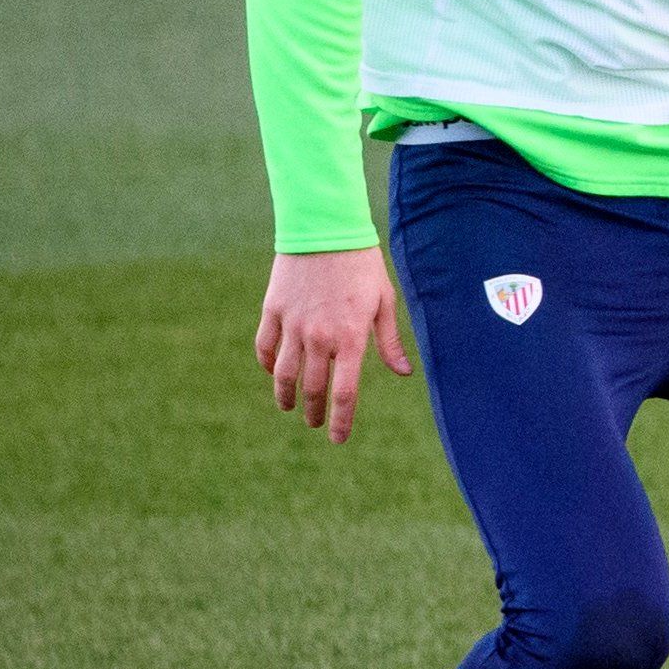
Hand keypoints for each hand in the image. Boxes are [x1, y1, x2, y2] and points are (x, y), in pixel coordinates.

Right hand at [255, 247, 413, 443]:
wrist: (325, 230)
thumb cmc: (362, 265)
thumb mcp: (384, 301)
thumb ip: (389, 341)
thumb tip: (404, 372)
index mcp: (350, 338)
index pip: (345, 393)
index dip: (342, 421)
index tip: (338, 439)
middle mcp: (318, 338)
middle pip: (312, 389)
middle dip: (315, 412)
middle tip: (316, 423)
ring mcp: (292, 325)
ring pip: (282, 374)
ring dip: (285, 396)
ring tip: (289, 407)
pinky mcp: (273, 311)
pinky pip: (264, 347)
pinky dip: (267, 364)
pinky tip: (272, 373)